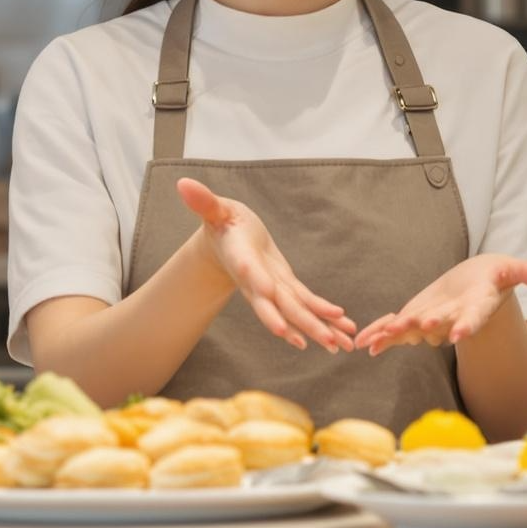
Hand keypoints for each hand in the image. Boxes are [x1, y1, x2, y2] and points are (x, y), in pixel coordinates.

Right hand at [177, 178, 355, 352]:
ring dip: (319, 328)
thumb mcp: (215, 210)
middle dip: (297, 320)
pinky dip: (324, 316)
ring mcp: (273, 288)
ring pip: (297, 311)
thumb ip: (204, 202)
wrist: (226, 243)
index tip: (267, 291)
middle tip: (315, 338)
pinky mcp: (286, 287)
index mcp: (239, 258)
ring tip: (340, 344)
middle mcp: (256, 281)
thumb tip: (183, 183)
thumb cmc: (222, 222)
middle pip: (276, 303)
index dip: (256, 280)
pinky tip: (343, 328)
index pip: (247, 271)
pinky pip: (307, 304)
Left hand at [354, 254, 526, 354]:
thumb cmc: (494, 277)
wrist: (475, 289)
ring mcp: (432, 321)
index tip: (460, 333)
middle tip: (418, 328)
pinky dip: (379, 333)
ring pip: (413, 330)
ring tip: (377, 341)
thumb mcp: (514, 269)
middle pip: (441, 325)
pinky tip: (363, 342)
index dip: (468, 325)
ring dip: (396, 334)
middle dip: (429, 327)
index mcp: (476, 306)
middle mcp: (453, 319)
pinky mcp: (414, 319)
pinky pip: (395, 328)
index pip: (474, 317)